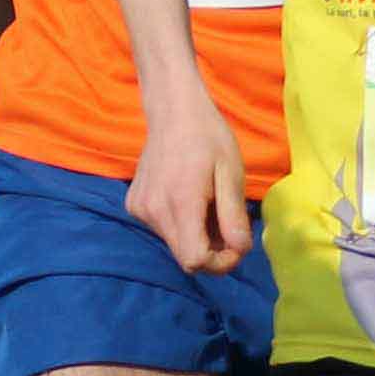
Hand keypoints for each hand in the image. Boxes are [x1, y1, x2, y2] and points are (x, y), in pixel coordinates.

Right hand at [128, 117, 252, 275]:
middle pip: (185, 257)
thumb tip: (240, 250)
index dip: (220, 263)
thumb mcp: (231, 173)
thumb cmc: (208, 137)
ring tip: (209, 203)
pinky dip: (180, 223)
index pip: (195, 261)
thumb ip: (233, 215)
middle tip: (228, 223)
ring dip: (196, 235)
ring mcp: (140, 209)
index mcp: (180, 203)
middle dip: (212, 251)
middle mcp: (153, 211)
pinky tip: (189, 197)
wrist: (172, 112)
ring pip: (174, 244)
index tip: (236, 246)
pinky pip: (162, 228)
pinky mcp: (134, 205)